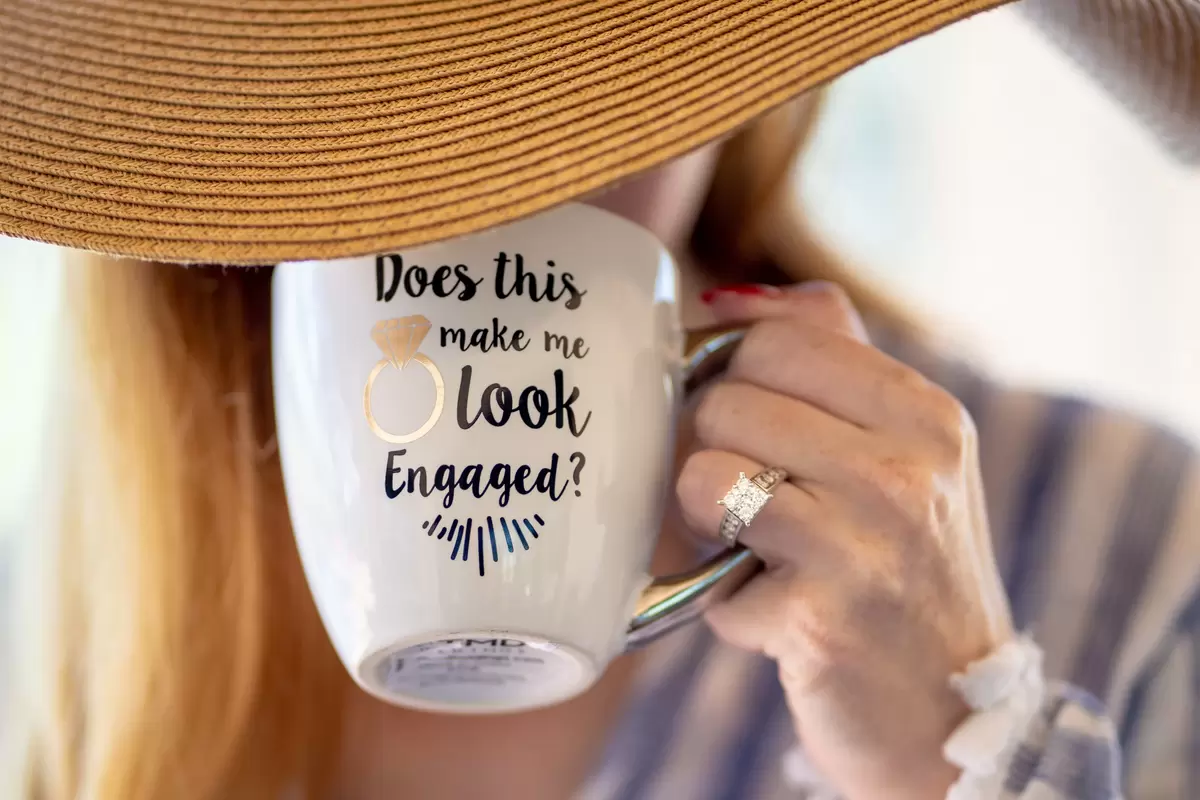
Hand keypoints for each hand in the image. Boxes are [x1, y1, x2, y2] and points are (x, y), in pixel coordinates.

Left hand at [678, 283, 1014, 799]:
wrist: (951, 713)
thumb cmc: (906, 571)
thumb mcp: (901, 454)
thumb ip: (827, 360)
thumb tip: (726, 296)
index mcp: (925, 414)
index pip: (778, 338)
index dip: (729, 376)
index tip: (738, 421)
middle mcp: (907, 466)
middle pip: (728, 398)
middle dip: (716, 451)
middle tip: (749, 500)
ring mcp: (868, 539)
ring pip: (705, 472)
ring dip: (709, 524)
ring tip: (755, 552)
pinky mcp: (823, 611)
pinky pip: (709, 569)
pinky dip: (725, 599)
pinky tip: (773, 611)